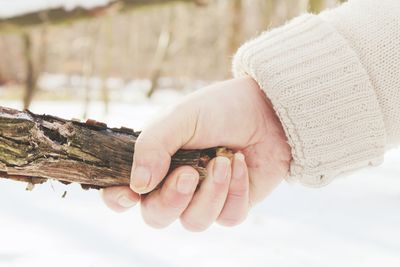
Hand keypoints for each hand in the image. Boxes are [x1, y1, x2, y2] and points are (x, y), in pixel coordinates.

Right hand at [101, 76, 290, 230]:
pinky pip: (227, 218)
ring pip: (194, 222)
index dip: (118, 199)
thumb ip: (153, 146)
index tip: (129, 194)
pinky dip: (235, 191)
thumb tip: (137, 185)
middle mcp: (174, 184)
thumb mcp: (181, 118)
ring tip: (224, 160)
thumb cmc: (219, 109)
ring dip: (211, 192)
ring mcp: (203, 197)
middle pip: (157, 217)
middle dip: (173, 198)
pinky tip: (241, 164)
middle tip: (189, 172)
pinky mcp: (232, 204)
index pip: (123, 192)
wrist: (266, 110)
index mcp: (154, 162)